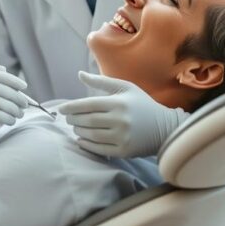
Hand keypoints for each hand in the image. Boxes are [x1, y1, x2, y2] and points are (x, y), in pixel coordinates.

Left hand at [58, 71, 187, 158]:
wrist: (163, 128)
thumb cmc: (141, 104)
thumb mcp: (125, 87)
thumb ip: (101, 81)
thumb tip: (79, 74)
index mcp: (118, 103)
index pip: (87, 105)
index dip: (70, 107)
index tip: (61, 109)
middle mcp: (119, 120)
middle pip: (87, 120)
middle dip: (73, 119)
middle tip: (68, 118)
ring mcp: (121, 137)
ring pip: (91, 135)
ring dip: (79, 131)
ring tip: (76, 127)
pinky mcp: (123, 151)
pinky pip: (98, 149)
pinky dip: (86, 145)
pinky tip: (81, 139)